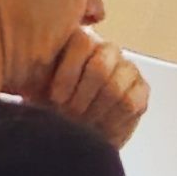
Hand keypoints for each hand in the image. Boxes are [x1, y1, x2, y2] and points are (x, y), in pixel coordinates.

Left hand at [32, 27, 149, 148]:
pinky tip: (101, 129)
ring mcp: (126, 69)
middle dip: (81, 99)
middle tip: (70, 114)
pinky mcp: (141, 90)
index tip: (56, 98)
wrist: (66, 134)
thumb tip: (34, 60)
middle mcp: (106, 50)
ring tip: (83, 124)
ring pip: (114, 88)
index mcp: (80, 41)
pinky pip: (130, 103)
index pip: (82, 42)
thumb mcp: (36, 83)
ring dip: (95, 113)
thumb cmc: (49, 106)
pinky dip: (112, 120)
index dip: (68, 75)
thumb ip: (38, 63)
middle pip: (99, 67)